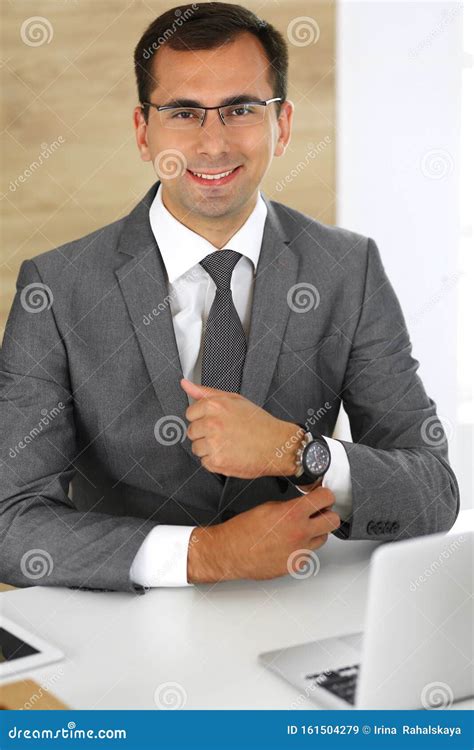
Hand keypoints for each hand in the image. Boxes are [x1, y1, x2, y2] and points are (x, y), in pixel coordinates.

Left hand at [180, 378, 301, 478]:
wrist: (277, 445)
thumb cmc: (259, 423)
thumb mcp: (234, 400)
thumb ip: (206, 392)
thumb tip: (186, 384)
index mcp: (215, 406)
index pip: (190, 413)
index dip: (204, 418)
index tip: (216, 421)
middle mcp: (212, 424)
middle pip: (192, 431)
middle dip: (205, 433)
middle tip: (224, 433)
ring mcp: (214, 443)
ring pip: (196, 448)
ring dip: (209, 448)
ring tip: (228, 444)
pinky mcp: (217, 461)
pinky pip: (205, 462)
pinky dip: (215, 461)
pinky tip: (229, 453)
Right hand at [187, 486, 340, 582]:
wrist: (230, 552)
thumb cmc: (243, 530)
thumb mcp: (269, 507)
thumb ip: (292, 505)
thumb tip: (306, 504)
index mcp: (293, 513)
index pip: (326, 498)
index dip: (325, 495)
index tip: (322, 496)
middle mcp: (300, 533)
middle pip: (334, 520)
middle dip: (326, 514)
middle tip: (317, 513)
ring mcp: (300, 551)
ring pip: (323, 538)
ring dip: (315, 533)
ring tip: (297, 530)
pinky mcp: (296, 565)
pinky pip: (309, 554)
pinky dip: (302, 549)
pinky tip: (287, 545)